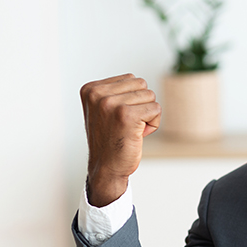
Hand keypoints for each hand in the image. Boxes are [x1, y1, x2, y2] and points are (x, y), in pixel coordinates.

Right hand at [80, 74, 160, 206]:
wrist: (106, 167)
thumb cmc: (110, 139)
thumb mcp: (104, 109)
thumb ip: (115, 92)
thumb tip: (140, 81)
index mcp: (90, 89)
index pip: (130, 79)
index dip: (132, 99)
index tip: (118, 118)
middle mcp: (97, 93)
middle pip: (142, 85)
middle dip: (142, 105)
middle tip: (127, 125)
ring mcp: (110, 103)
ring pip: (150, 96)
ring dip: (148, 115)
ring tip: (131, 129)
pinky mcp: (126, 115)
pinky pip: (156, 109)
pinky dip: (153, 124)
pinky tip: (138, 135)